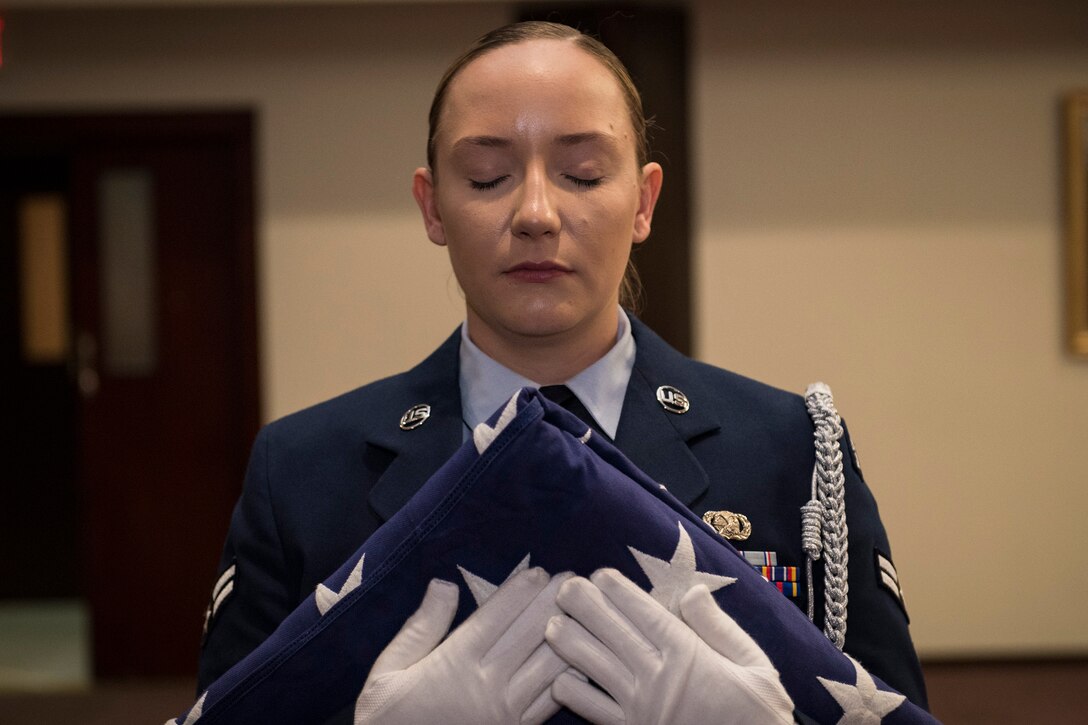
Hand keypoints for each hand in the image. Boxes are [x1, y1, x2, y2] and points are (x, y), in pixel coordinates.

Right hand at [356, 567, 571, 723]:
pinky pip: (552, 701)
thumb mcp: (388, 670)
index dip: (521, 590)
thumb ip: (420, 627)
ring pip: (550, 666)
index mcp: (456, 662)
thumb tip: (444, 584)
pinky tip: (581, 658)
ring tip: (585, 612)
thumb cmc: (387, 720)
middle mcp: (487, 685)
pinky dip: (570, 676)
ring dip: (570, 635)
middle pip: (531, 634)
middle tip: (576, 580)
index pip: (497, 616)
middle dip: (555, 602)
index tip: (540, 570)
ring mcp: (507, 712)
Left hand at [545, 568, 793, 724]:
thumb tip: (691, 590)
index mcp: (687, 654)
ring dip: (568, 640)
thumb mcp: (755, 666)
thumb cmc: (758, 716)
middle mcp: (657, 677)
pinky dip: (570, 690)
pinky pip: (589, 708)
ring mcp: (639, 708)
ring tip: (551, 623)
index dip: (616, 588)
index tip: (599, 572)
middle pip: (609, 629)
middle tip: (564, 586)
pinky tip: (559, 676)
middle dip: (582, 603)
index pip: (642, 610)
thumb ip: (719, 627)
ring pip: (591, 664)